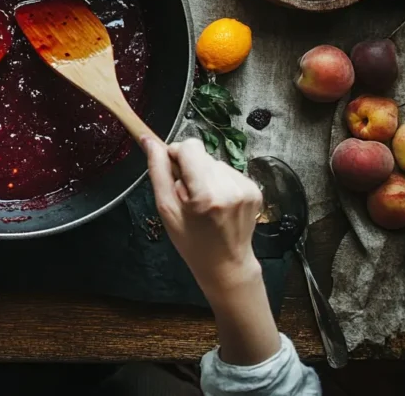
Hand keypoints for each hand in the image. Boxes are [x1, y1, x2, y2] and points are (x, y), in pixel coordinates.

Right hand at [143, 137, 262, 300]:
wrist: (226, 264)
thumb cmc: (191, 240)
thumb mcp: (166, 210)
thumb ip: (158, 172)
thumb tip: (149, 141)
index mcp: (205, 194)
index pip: (190, 146)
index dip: (177, 156)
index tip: (174, 174)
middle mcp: (230, 187)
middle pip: (202, 154)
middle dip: (191, 169)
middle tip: (189, 196)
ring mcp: (246, 188)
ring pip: (215, 162)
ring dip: (206, 176)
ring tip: (205, 202)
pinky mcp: (255, 189)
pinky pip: (229, 172)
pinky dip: (220, 183)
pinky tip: (218, 203)